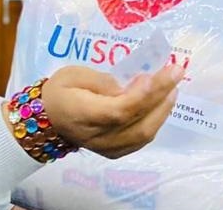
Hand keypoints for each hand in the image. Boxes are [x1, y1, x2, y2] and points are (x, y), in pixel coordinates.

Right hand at [36, 63, 182, 158]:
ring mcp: (108, 148)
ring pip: (143, 134)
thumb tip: (129, 86)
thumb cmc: (60, 91)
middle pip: (136, 122)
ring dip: (163, 109)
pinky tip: (162, 103)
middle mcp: (97, 137)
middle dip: (160, 97)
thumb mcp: (74, 74)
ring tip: (173, 86)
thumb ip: (102, 80)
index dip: (139, 96)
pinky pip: (141, 139)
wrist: (46, 121)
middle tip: (176, 72)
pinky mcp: (115, 152)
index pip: (116, 111)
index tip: (153, 76)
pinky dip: (156, 121)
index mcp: (81, 114)